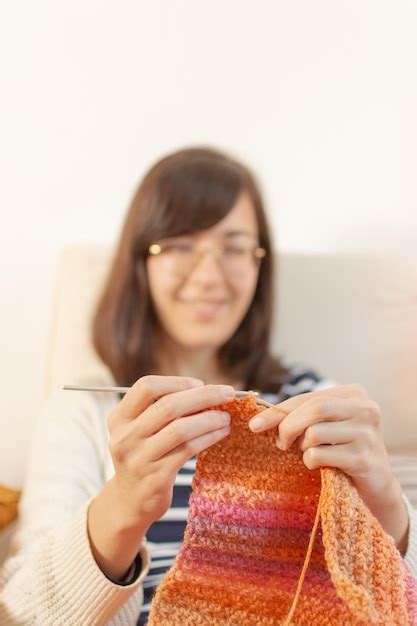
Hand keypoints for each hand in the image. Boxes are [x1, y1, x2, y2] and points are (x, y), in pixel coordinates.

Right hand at [107, 375, 233, 528]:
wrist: (130, 502)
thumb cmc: (143, 456)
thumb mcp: (139, 430)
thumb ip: (160, 410)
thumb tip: (205, 390)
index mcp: (119, 418)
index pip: (146, 387)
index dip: (175, 382)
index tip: (199, 383)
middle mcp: (125, 437)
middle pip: (168, 406)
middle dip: (203, 396)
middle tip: (227, 393)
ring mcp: (139, 459)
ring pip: (181, 429)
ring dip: (210, 419)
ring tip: (226, 416)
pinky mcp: (156, 478)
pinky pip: (188, 450)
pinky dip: (209, 437)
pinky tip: (221, 433)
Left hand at [249, 384, 408, 552]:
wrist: (376, 486)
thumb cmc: (342, 450)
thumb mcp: (324, 426)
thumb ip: (299, 416)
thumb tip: (257, 422)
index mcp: (354, 393)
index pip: (309, 397)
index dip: (278, 411)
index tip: (254, 425)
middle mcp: (366, 408)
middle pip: (314, 409)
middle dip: (289, 427)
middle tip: (282, 444)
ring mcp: (368, 433)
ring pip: (315, 433)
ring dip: (304, 448)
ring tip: (311, 454)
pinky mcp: (365, 458)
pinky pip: (321, 455)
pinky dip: (312, 462)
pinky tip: (322, 466)